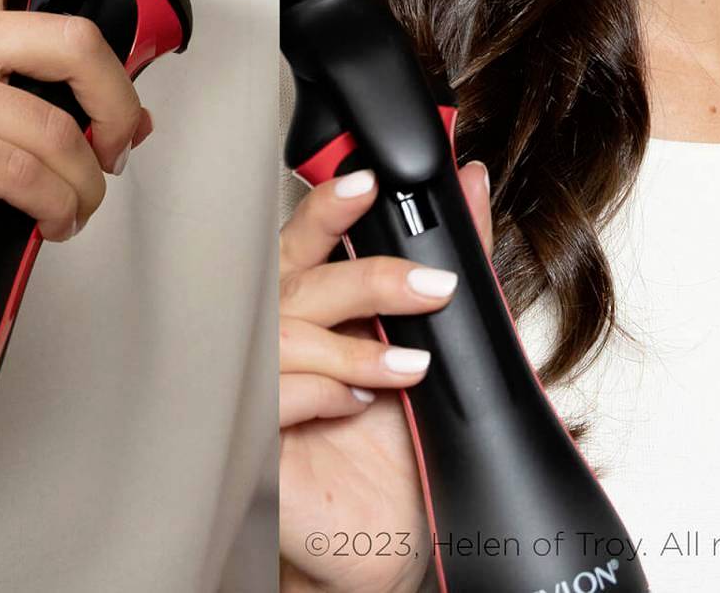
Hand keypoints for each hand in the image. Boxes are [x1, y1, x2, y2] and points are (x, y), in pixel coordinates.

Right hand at [0, 0, 157, 293]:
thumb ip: (15, 88)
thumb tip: (117, 116)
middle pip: (74, 39)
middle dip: (118, 102)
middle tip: (119, 143)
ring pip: (58, 126)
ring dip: (86, 182)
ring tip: (77, 205)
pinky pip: (26, 174)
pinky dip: (56, 207)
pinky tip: (50, 220)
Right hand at [279, 160, 493, 592]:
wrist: (390, 538)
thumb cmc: (398, 439)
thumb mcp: (433, 340)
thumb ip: (448, 256)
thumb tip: (470, 181)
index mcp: (309, 300)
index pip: (304, 238)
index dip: (329, 208)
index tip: (368, 186)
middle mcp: (274, 333)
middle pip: (299, 280)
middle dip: (369, 278)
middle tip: (432, 288)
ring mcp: (254, 383)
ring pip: (286, 335)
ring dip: (356, 349)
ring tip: (411, 369)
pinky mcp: (248, 438)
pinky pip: (273, 397)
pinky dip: (323, 394)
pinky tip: (354, 405)